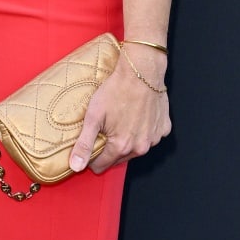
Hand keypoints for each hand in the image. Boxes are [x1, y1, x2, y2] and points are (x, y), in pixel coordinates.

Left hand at [69, 49, 170, 174]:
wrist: (141, 72)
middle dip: (110, 148)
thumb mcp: (93, 117)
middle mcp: (140, 147)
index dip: (92, 158)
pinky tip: (136, 117)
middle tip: (104, 130)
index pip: (102, 165)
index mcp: (122, 147)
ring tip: (120, 121)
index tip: (89, 147)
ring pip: (135, 148)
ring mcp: (154, 138)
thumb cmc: (116, 91)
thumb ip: (84, 144)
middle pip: (119, 158)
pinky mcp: (164, 128)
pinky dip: (143, 131)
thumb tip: (75, 167)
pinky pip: (150, 136)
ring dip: (127, 140)